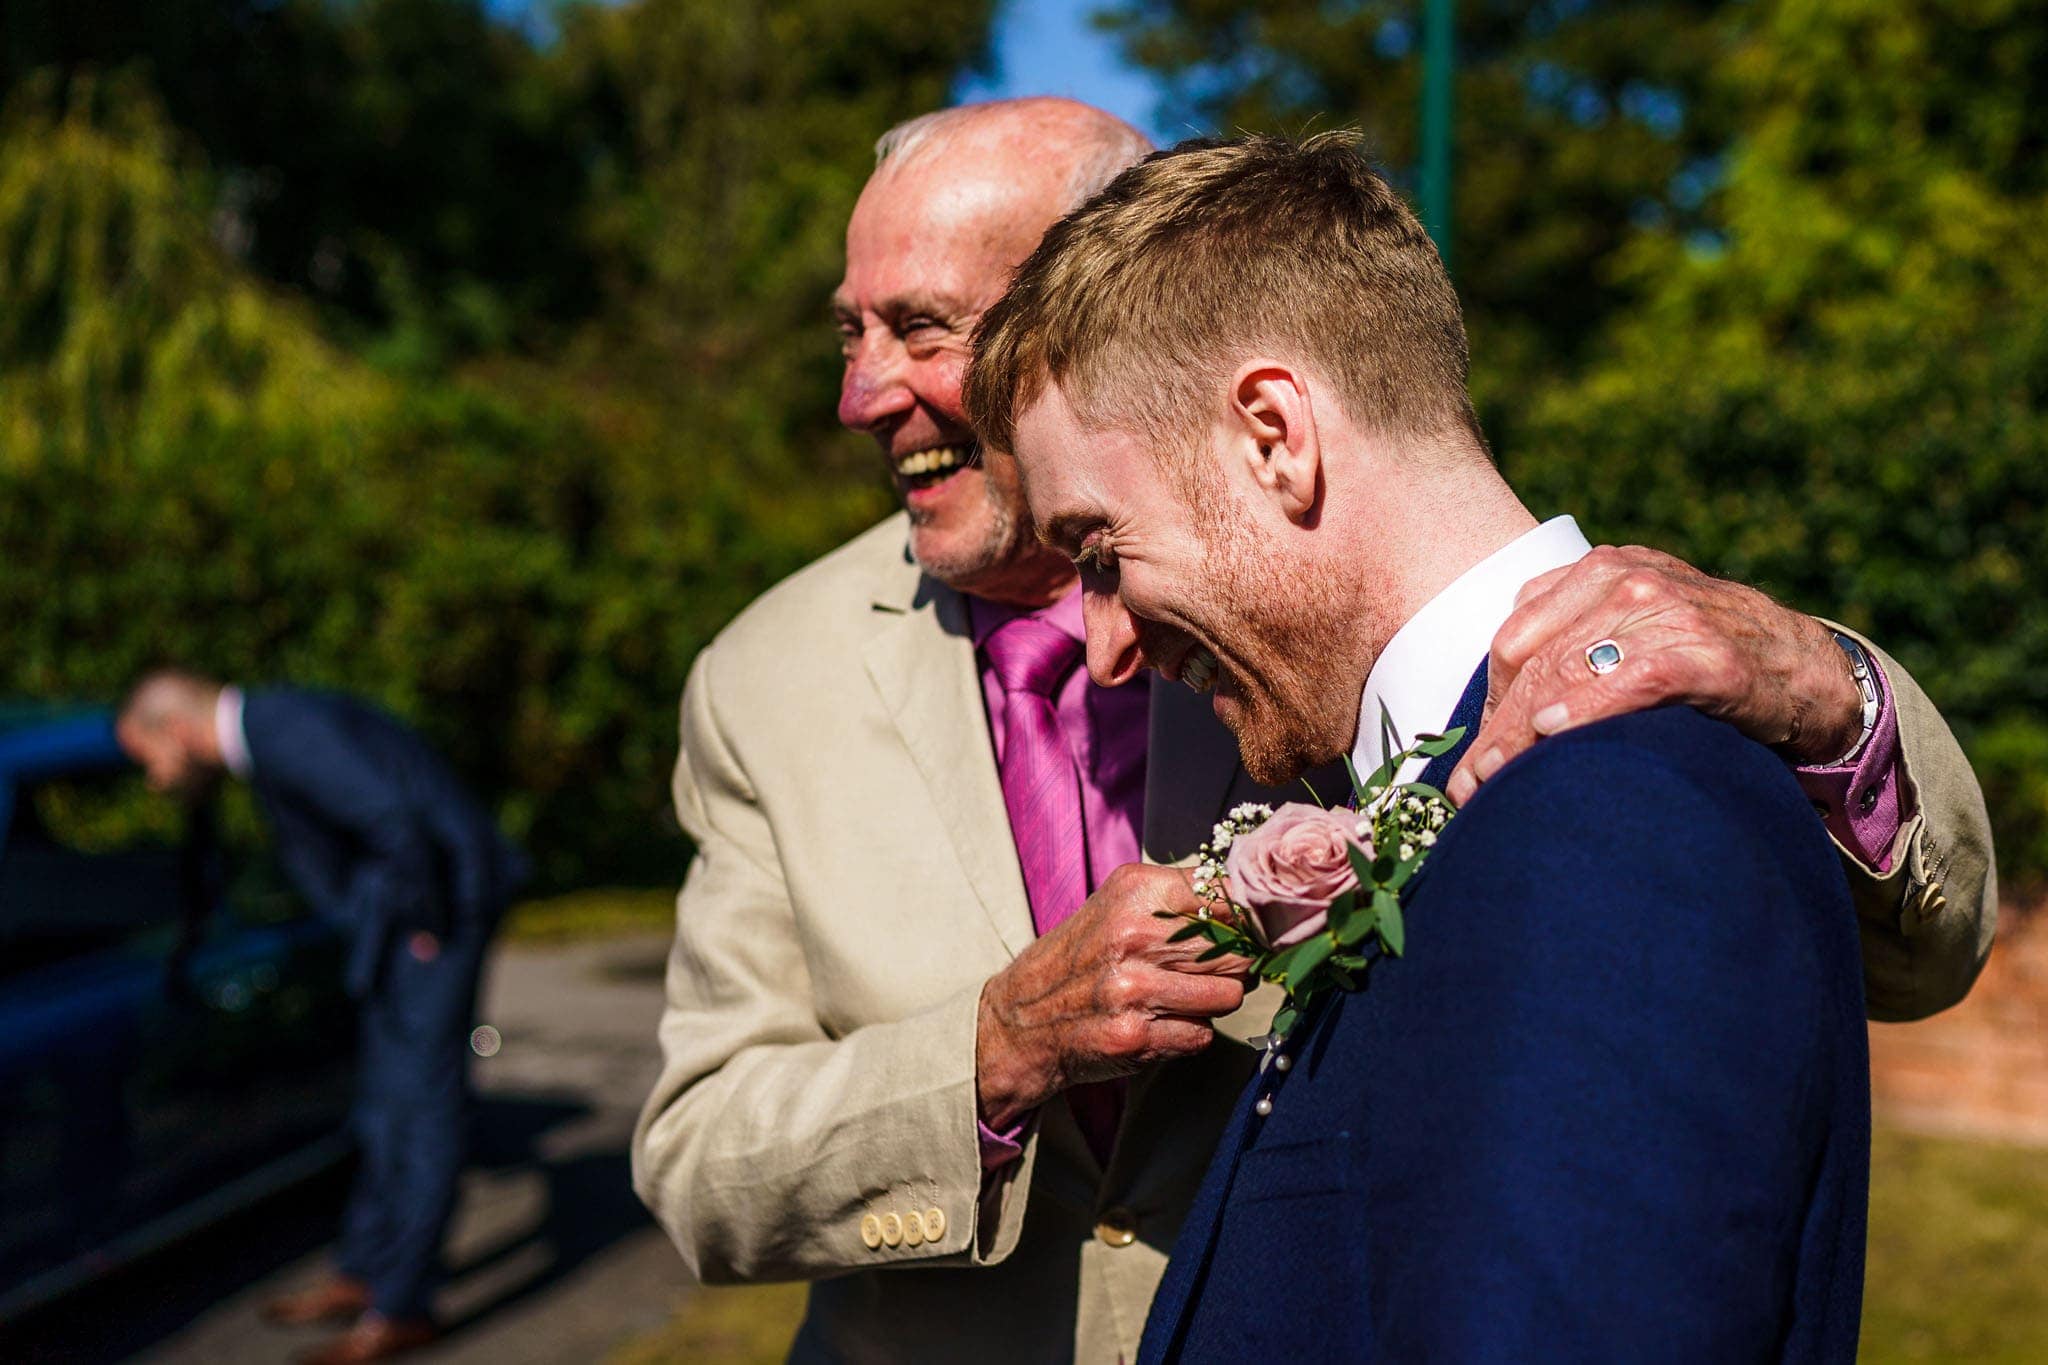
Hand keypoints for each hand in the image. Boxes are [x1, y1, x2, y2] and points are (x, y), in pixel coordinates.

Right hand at [975, 864, 1249, 1130]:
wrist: (1020, 1021)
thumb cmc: (1080, 958)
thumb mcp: (1118, 906)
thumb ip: (1181, 899)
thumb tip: (1256, 907)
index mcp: (1135, 893)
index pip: (1229, 895)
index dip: (1251, 917)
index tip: (1253, 928)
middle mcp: (1134, 937)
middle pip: (1238, 949)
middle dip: (1237, 963)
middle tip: (1217, 968)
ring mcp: (1135, 990)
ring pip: (1230, 994)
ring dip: (1217, 1000)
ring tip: (1186, 996)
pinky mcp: (1136, 1037)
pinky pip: (1204, 1034)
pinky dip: (1191, 1032)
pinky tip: (1162, 1023)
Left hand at [1445, 546, 1862, 805]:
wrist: (1811, 670)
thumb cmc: (1707, 661)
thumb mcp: (1635, 634)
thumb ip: (1575, 648)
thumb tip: (1503, 716)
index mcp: (1599, 572)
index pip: (1516, 637)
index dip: (1488, 700)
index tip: (1469, 757)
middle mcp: (1627, 580)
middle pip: (1535, 658)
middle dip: (1498, 726)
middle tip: (1469, 785)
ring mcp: (1668, 610)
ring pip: (1571, 667)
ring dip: (1525, 730)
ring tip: (1498, 780)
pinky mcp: (1707, 651)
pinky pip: (1631, 677)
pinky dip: (1589, 705)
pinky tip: (1557, 732)